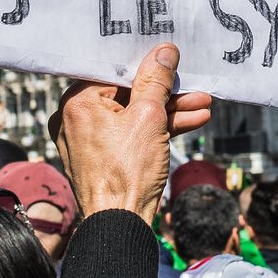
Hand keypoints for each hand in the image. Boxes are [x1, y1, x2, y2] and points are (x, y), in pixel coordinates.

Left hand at [50, 44, 211, 222]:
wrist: (119, 227)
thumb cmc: (127, 173)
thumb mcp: (149, 118)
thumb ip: (156, 81)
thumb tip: (164, 51)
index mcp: (77, 102)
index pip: (114, 71)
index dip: (145, 64)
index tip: (169, 57)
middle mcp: (75, 118)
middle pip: (126, 93)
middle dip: (165, 93)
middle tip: (194, 86)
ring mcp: (87, 139)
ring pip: (131, 115)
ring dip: (167, 112)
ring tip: (203, 105)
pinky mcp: (100, 156)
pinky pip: (128, 133)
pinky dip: (155, 130)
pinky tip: (190, 121)